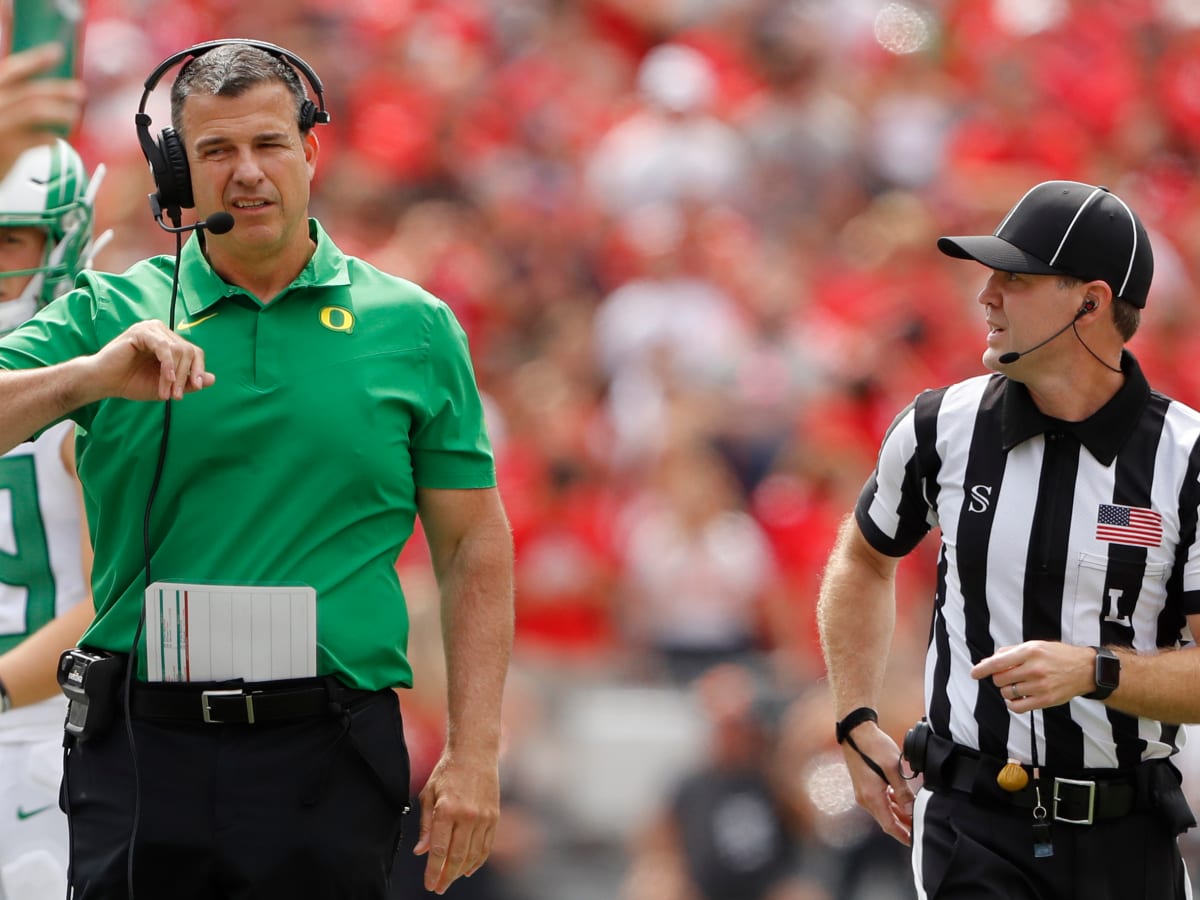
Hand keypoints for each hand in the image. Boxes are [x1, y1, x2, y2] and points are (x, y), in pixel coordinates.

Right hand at [0, 46, 84, 172]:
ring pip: (36, 111)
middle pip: (30, 91)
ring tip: (73, 114)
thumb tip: (45, 90)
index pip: (12, 70)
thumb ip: (12, 99)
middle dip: (58, 89)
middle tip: (80, 91)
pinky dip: (52, 137)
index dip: (35, 59)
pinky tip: (57, 139)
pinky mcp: (7, 150)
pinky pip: (38, 139)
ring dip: (60, 111)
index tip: (58, 52)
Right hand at [82, 320, 214, 402]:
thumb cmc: (132, 382)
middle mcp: (162, 332)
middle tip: (176, 396)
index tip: (197, 387)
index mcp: (170, 342)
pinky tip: (167, 378)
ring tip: (168, 392)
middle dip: (185, 376)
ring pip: (178, 350)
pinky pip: (163, 346)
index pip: (194, 352)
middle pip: (188, 351)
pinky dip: (168, 364)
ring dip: (175, 375)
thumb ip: (188, 382)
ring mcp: (152, 329)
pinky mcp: (140, 331)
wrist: (104, 382)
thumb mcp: (167, 386)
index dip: (198, 369)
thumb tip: (212, 379)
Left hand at [414, 750, 500, 893]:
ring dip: (462, 871)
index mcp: (446, 809)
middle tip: (439, 888)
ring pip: (473, 854)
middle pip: (457, 857)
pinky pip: (486, 846)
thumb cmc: (447, 771)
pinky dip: (478, 860)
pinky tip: (469, 868)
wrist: (474, 752)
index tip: (429, 885)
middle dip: (447, 876)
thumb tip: (421, 852)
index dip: (433, 871)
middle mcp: (467, 815)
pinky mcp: (494, 816)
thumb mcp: (429, 794)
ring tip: (451, 879)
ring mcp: (484, 817)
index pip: (439, 850)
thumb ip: (426, 825)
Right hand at [840, 722, 914, 845]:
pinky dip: (891, 805)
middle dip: (903, 826)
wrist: (855, 731)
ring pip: (883, 811)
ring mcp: (863, 793)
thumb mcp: (893, 768)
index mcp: (872, 797)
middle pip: (886, 820)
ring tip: (914, 816)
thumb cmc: (873, 746)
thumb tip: (911, 809)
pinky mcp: (864, 786)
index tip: (915, 842)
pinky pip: (879, 802)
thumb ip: (902, 791)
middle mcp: (865, 798)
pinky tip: (902, 801)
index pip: (889, 826)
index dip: (903, 835)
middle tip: (920, 829)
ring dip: (898, 815)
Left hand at [970, 640, 1095, 710]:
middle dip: (999, 678)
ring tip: (1016, 685)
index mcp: (1030, 651)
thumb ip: (1009, 653)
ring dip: (1006, 690)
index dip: (982, 669)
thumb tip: (986, 662)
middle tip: (1008, 676)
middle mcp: (1035, 668)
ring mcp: (1041, 686)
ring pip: (1007, 693)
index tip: (974, 673)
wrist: (1084, 669)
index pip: (998, 662)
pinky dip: (1011, 704)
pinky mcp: (1046, 700)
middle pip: (1000, 679)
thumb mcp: (1034, 646)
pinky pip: (1018, 707)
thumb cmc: (1056, 656)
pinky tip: (1015, 698)